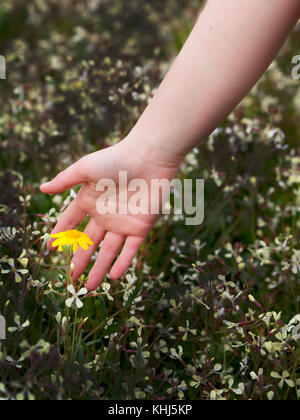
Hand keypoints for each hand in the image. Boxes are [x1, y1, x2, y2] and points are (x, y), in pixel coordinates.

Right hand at [40, 138, 180, 289]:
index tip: (50, 249)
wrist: (149, 158)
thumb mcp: (85, 168)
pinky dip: (123, 263)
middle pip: (88, 243)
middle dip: (79, 260)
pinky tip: (114, 277)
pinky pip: (130, 249)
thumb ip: (64, 180)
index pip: (70, 222)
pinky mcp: (141, 227)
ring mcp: (123, 223)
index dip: (60, 235)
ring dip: (99, 269)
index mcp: (89, 201)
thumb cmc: (116, 159)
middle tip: (70, 278)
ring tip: (89, 287)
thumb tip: (42, 189)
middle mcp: (104, 215)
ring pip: (108, 251)